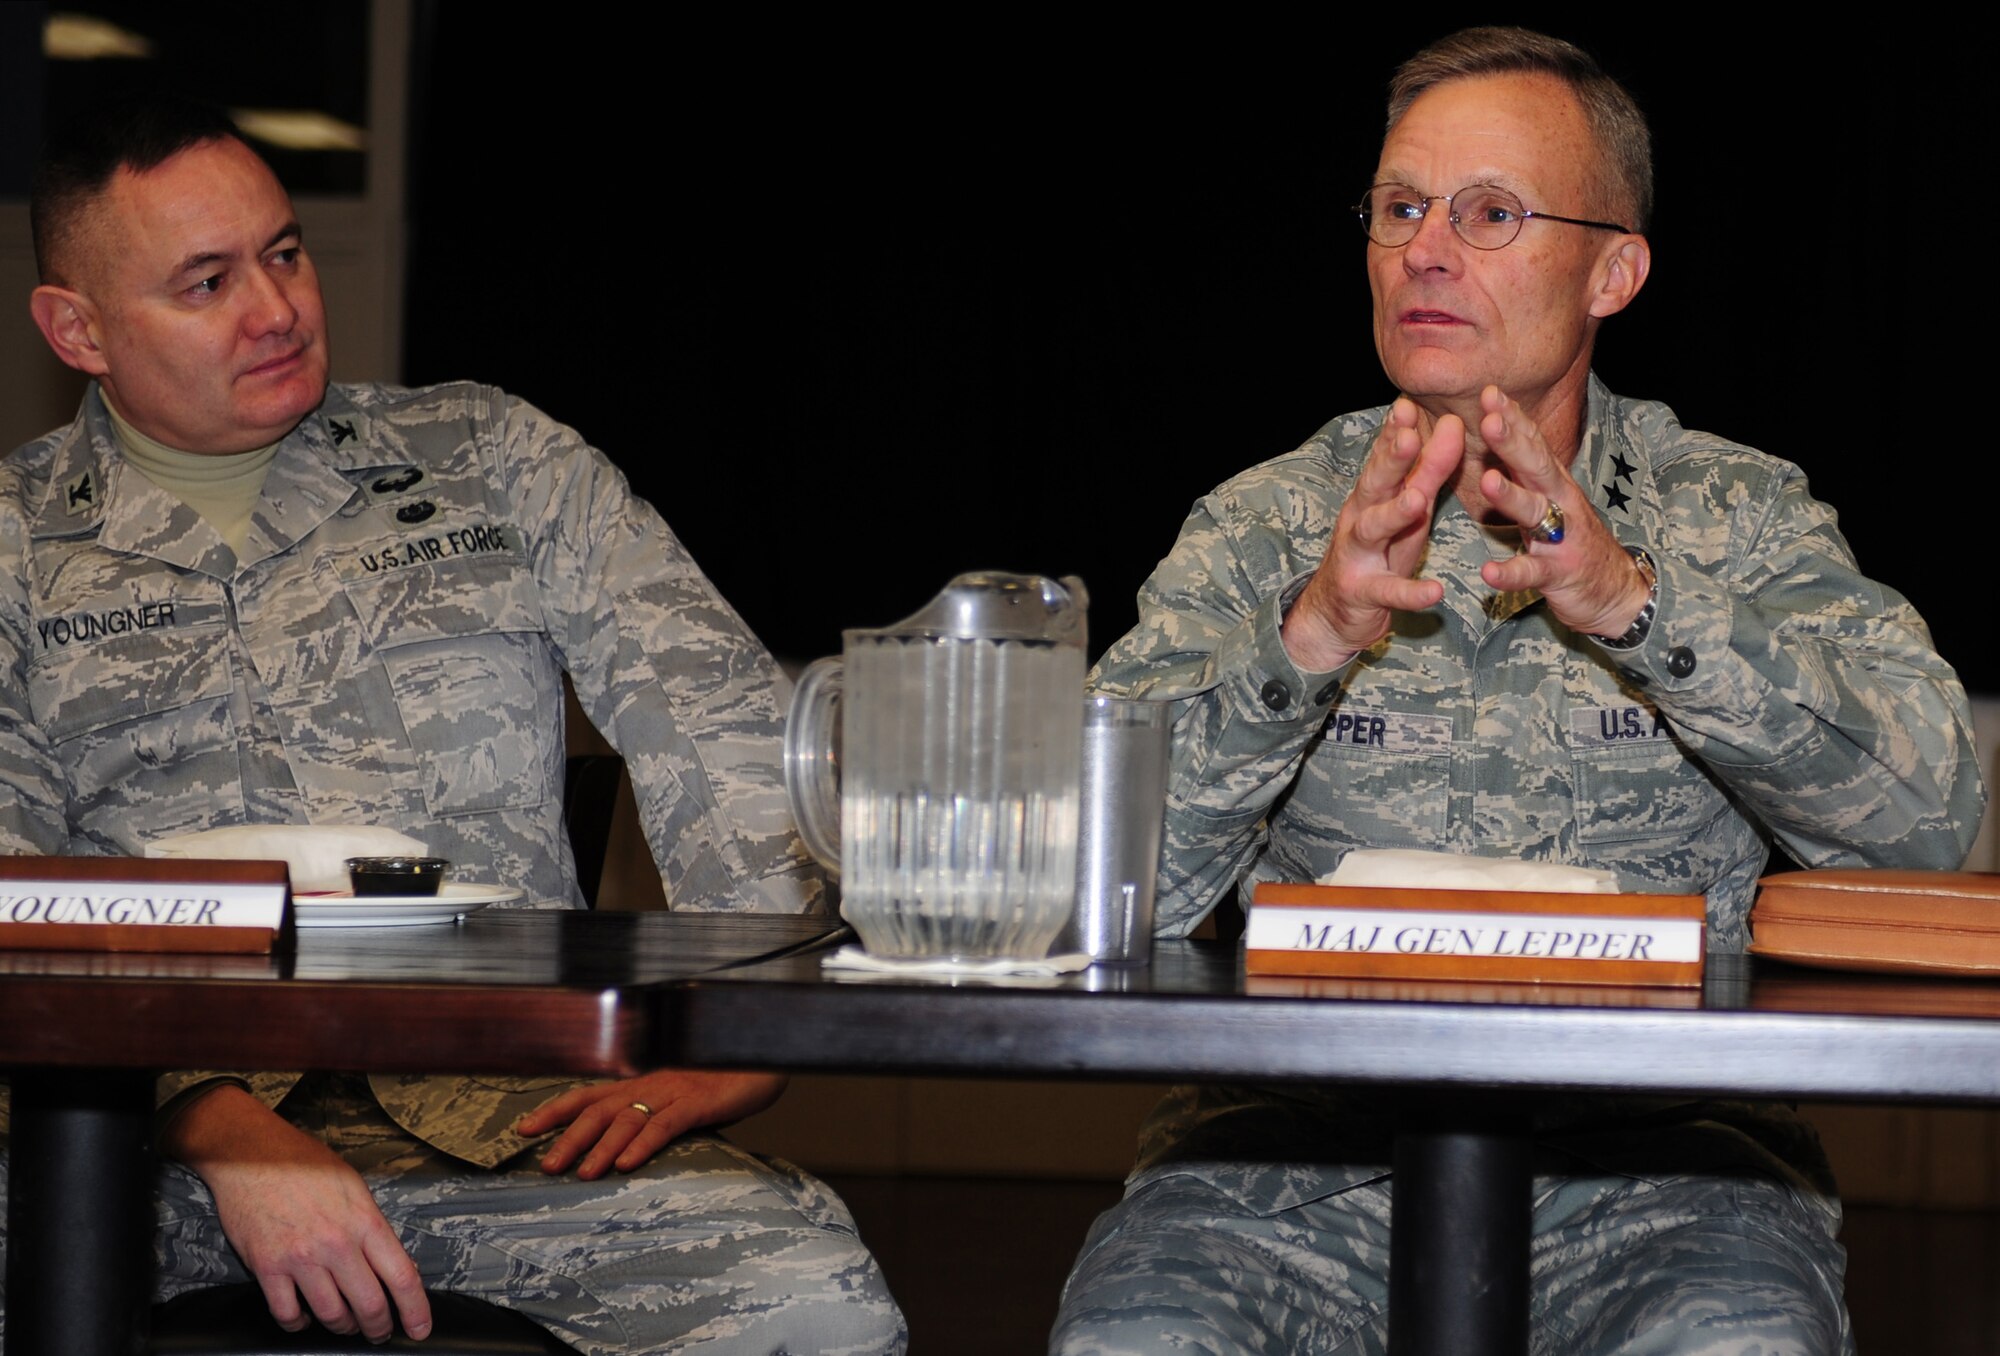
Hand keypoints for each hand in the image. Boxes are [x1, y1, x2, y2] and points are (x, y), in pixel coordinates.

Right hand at [162, 1086, 429, 1342]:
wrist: (250, 1155)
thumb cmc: (304, 1165)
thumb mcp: (354, 1187)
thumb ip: (372, 1226)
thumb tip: (391, 1264)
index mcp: (365, 1221)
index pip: (402, 1276)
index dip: (415, 1310)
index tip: (420, 1330)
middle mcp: (336, 1243)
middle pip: (369, 1305)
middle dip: (379, 1327)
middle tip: (380, 1333)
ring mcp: (301, 1258)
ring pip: (331, 1315)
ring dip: (342, 1327)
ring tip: (345, 1325)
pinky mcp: (267, 1267)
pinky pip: (287, 1313)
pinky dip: (299, 1323)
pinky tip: (304, 1317)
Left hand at [516, 1069, 786, 1178]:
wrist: (762, 1059)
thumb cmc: (721, 1083)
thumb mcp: (678, 1100)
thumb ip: (651, 1118)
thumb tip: (622, 1147)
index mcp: (641, 1084)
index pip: (588, 1095)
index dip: (556, 1110)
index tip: (524, 1128)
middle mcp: (650, 1085)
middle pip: (600, 1110)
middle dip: (570, 1138)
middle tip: (547, 1166)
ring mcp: (674, 1091)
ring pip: (628, 1119)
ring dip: (602, 1147)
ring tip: (583, 1173)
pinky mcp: (699, 1102)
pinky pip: (666, 1124)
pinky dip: (644, 1143)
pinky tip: (629, 1163)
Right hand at [1281, 396, 1463, 668]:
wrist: (1334, 612)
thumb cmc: (1378, 552)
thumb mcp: (1406, 509)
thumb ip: (1428, 471)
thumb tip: (1453, 425)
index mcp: (1372, 495)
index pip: (1384, 456)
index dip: (1395, 431)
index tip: (1409, 404)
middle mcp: (1359, 518)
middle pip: (1374, 484)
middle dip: (1391, 459)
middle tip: (1410, 434)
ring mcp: (1357, 555)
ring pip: (1374, 530)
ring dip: (1394, 514)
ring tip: (1417, 500)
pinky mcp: (1363, 593)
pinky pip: (1389, 592)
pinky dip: (1411, 592)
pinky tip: (1435, 592)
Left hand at [1471, 387, 1650, 636]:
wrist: (1614, 590)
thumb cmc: (1570, 539)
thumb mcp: (1547, 499)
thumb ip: (1522, 471)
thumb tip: (1493, 430)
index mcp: (1551, 482)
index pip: (1532, 442)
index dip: (1513, 417)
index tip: (1489, 391)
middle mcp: (1559, 502)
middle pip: (1536, 466)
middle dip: (1513, 441)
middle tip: (1489, 419)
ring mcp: (1561, 537)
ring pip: (1535, 512)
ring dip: (1510, 496)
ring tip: (1487, 481)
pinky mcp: (1558, 572)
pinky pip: (1531, 572)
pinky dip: (1510, 573)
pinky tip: (1488, 572)